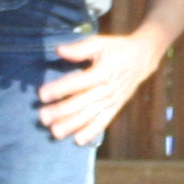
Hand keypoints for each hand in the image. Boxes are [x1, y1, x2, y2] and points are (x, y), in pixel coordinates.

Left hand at [37, 28, 163, 145]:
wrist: (142, 59)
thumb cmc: (117, 49)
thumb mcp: (99, 43)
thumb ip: (79, 49)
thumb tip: (59, 50)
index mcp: (101, 72)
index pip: (76, 83)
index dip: (58, 90)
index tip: (41, 95)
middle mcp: (106, 90)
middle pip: (80, 104)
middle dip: (60, 112)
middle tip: (42, 117)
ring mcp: (111, 101)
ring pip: (88, 116)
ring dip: (71, 125)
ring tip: (54, 132)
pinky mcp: (114, 108)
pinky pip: (102, 123)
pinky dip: (91, 133)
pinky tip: (78, 141)